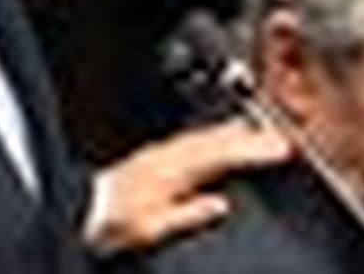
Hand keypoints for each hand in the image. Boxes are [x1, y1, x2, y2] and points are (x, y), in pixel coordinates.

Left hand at [87, 117, 292, 253]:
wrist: (81, 210)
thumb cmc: (112, 223)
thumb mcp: (152, 228)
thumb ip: (189, 215)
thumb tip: (221, 205)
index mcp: (173, 171)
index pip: (224, 155)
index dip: (255, 151)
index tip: (281, 150)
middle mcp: (169, 155)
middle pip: (219, 139)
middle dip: (253, 137)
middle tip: (282, 138)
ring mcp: (163, 152)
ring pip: (207, 135)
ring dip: (236, 134)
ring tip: (261, 134)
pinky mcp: (157, 156)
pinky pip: (195, 139)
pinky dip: (216, 138)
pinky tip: (221, 141)